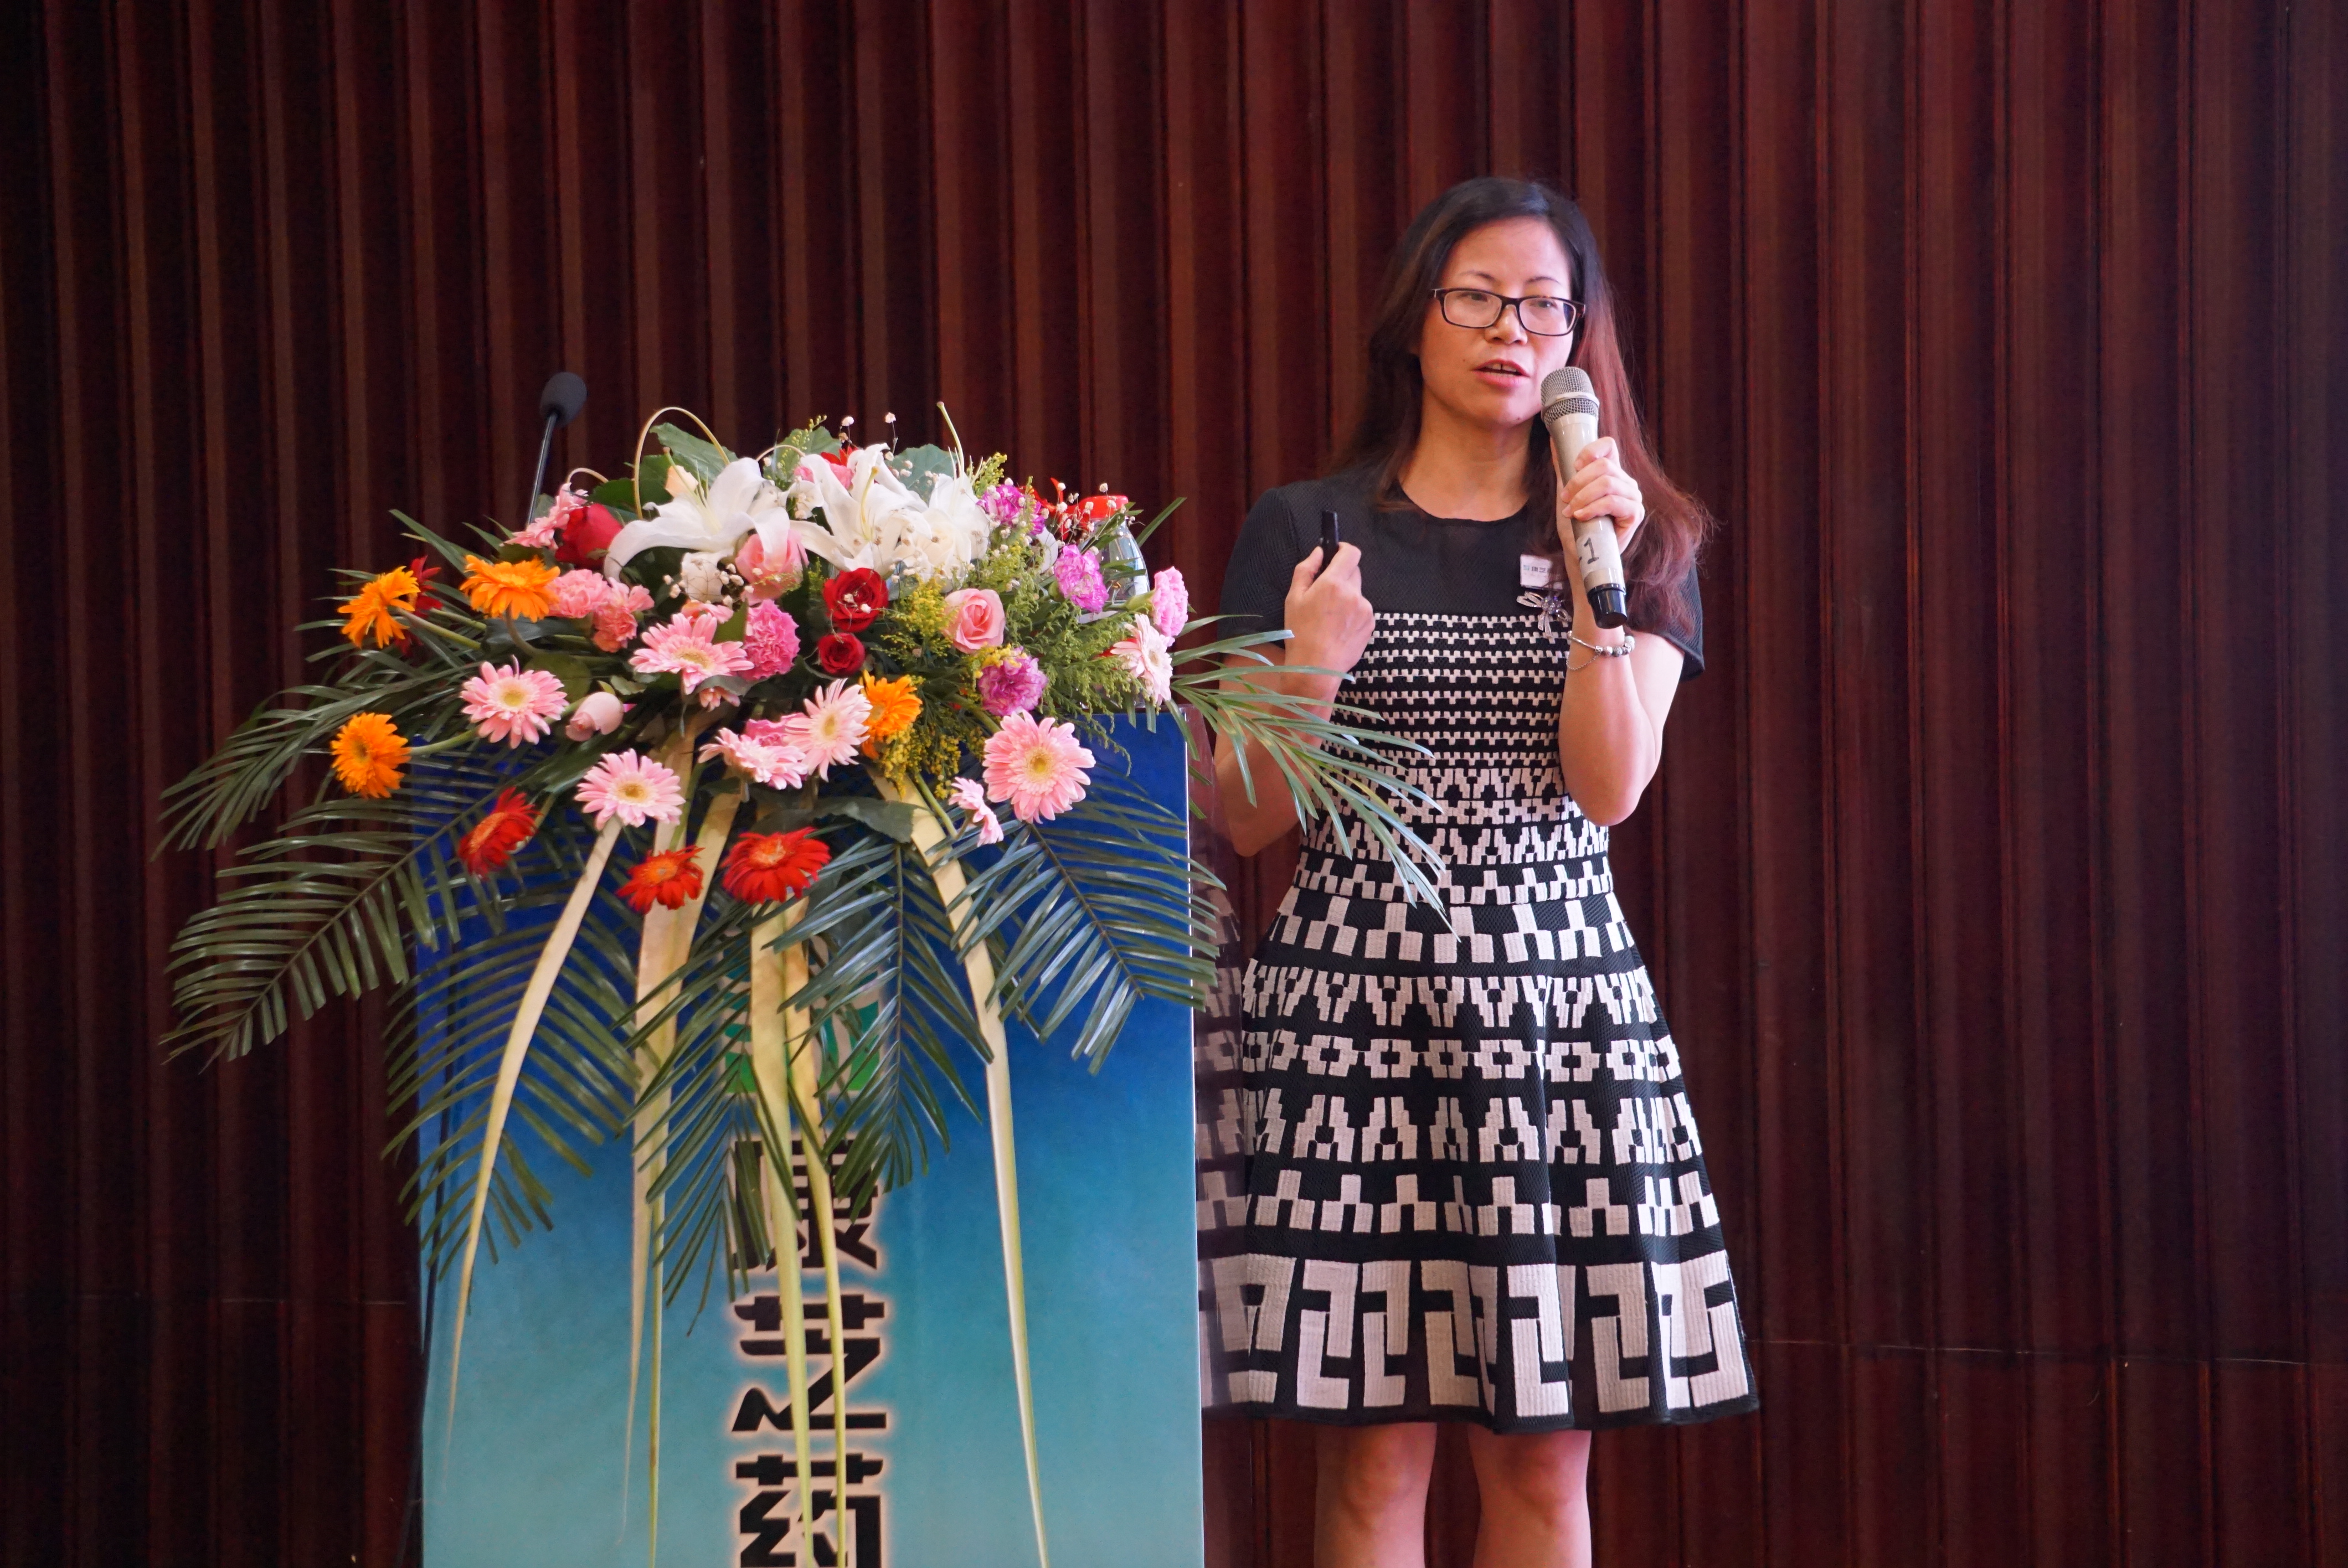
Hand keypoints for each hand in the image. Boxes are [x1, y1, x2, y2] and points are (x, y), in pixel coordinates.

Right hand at [1282, 542, 1374, 675]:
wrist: (1316, 669)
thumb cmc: (1300, 633)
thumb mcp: (1293, 598)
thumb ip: (1306, 569)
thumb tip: (1318, 552)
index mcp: (1334, 583)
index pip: (1352, 553)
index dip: (1345, 549)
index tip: (1337, 553)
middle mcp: (1354, 593)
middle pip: (1354, 571)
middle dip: (1342, 575)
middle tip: (1326, 592)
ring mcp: (1365, 610)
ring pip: (1357, 593)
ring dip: (1347, 596)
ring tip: (1330, 617)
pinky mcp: (1371, 624)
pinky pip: (1362, 610)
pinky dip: (1353, 613)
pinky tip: (1339, 628)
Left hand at [1557, 436, 1644, 554]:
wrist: (1581, 552)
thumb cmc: (1577, 523)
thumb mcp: (1568, 492)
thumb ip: (1564, 467)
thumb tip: (1554, 440)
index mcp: (1613, 472)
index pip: (1608, 445)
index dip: (1590, 450)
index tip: (1574, 466)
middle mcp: (1626, 482)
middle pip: (1604, 466)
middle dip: (1578, 482)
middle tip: (1565, 498)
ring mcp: (1633, 497)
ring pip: (1607, 483)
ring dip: (1583, 497)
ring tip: (1571, 511)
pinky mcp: (1635, 514)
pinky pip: (1613, 502)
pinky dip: (1592, 508)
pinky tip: (1581, 516)